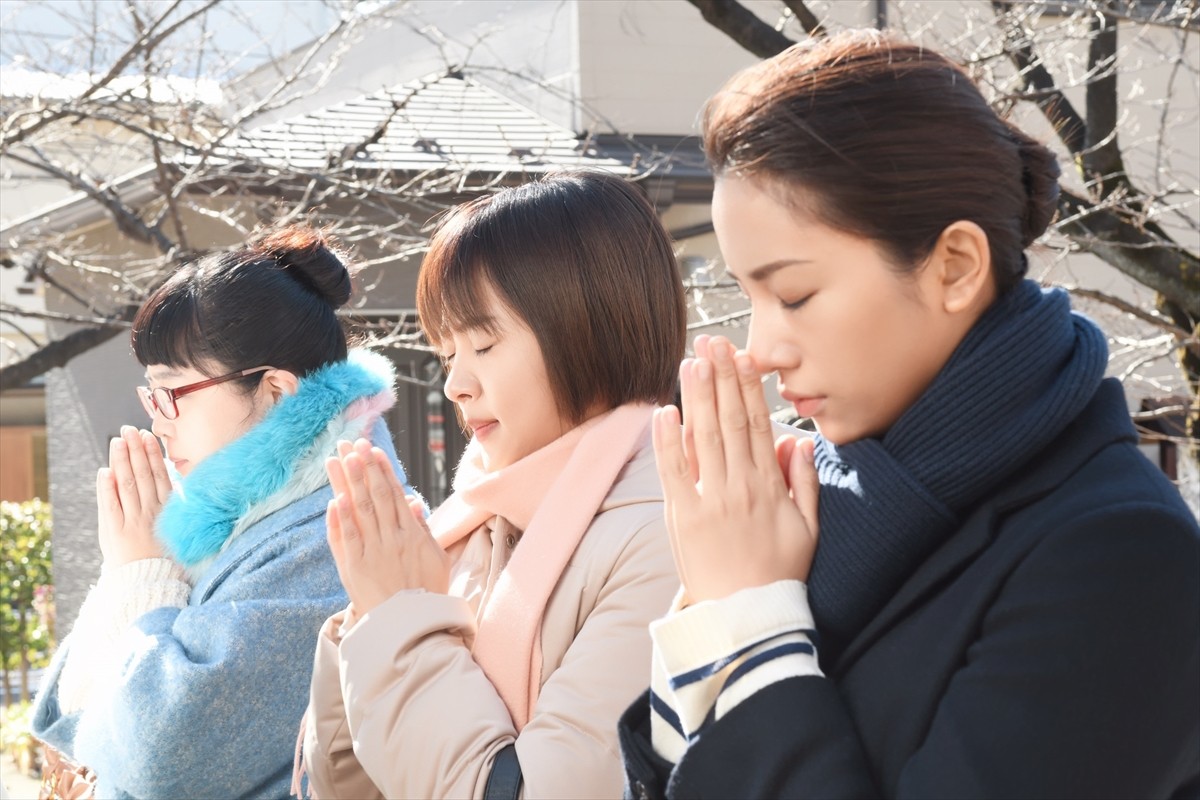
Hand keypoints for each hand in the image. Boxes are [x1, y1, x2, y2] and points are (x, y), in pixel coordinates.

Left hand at [97, 426, 171, 566]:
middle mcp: (151, 513)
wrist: (151, 584)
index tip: (148, 435)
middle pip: (143, 475)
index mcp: (168, 510)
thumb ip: (173, 502)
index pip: (160, 475)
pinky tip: (106, 470)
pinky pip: (110, 506)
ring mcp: (133, 521)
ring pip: (128, 485)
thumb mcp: (179, 527)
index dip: (153, 454)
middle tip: (129, 429)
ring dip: (122, 461)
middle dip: (135, 450)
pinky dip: (107, 487)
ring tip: (118, 440)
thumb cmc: (167, 556)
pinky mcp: (114, 532)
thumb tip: (169, 475)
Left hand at [325, 439, 448, 616]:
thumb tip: (413, 502)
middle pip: (374, 496)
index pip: (394, 495)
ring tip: (339, 459)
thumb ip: (423, 529)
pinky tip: (334, 498)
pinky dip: (340, 518)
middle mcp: (391, 539)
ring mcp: (372, 553)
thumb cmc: (427, 593)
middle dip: (362, 467)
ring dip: (348, 483)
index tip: (373, 451)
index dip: (382, 471)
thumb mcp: (436, 558)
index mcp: (412, 534)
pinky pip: (347, 539)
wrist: (413, 628)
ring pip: (358, 511)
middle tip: (351, 444)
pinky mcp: (355, 569)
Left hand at [654, 335, 818, 603]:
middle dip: (720, 379)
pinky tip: (663, 411)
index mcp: (769, 487)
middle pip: (728, 422)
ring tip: (690, 362)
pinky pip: (674, 472)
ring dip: (696, 397)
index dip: (747, 388)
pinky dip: (667, 441)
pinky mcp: (684, 518)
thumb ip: (804, 483)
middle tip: (712, 342)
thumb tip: (797, 442)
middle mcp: (739, 488)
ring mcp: (710, 502)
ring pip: (703, 439)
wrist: (747, 616)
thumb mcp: (808, 529)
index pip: (756, 425)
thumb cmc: (778, 572)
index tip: (741, 357)